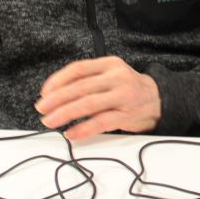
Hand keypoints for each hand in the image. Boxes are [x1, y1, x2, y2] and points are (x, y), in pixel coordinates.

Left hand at [35, 56, 160, 139]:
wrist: (158, 100)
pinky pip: (101, 122)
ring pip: (88, 104)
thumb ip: (88, 80)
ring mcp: (123, 96)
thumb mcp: (111, 74)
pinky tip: (71, 133)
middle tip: (41, 108)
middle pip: (81, 87)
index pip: (79, 69)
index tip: (44, 92)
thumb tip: (55, 95)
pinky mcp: (127, 115)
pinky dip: (83, 129)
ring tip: (49, 121)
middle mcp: (118, 78)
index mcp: (110, 64)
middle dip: (57, 99)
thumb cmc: (127, 88)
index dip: (58, 80)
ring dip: (65, 114)